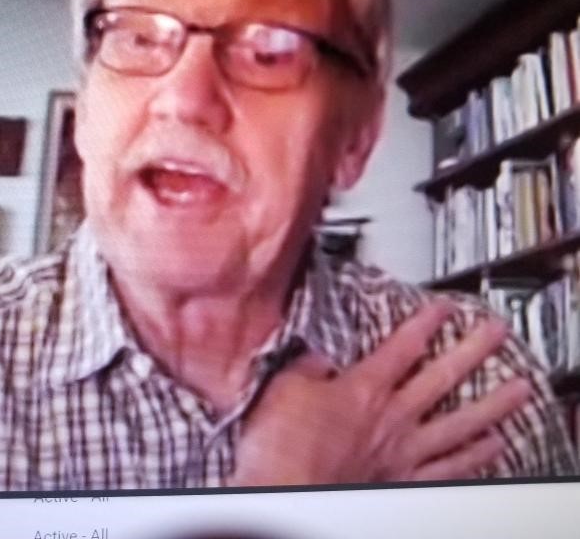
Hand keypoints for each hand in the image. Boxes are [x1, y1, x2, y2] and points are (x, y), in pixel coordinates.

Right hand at [231, 302, 530, 485]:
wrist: (287, 493)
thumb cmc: (282, 446)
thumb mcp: (284, 386)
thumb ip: (308, 366)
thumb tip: (318, 355)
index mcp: (363, 388)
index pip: (403, 345)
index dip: (427, 322)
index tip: (446, 307)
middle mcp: (391, 417)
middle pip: (442, 377)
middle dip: (472, 350)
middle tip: (495, 333)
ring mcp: (402, 452)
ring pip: (458, 424)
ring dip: (491, 405)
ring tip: (517, 390)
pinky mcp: (403, 482)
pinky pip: (450, 468)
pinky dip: (475, 456)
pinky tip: (493, 446)